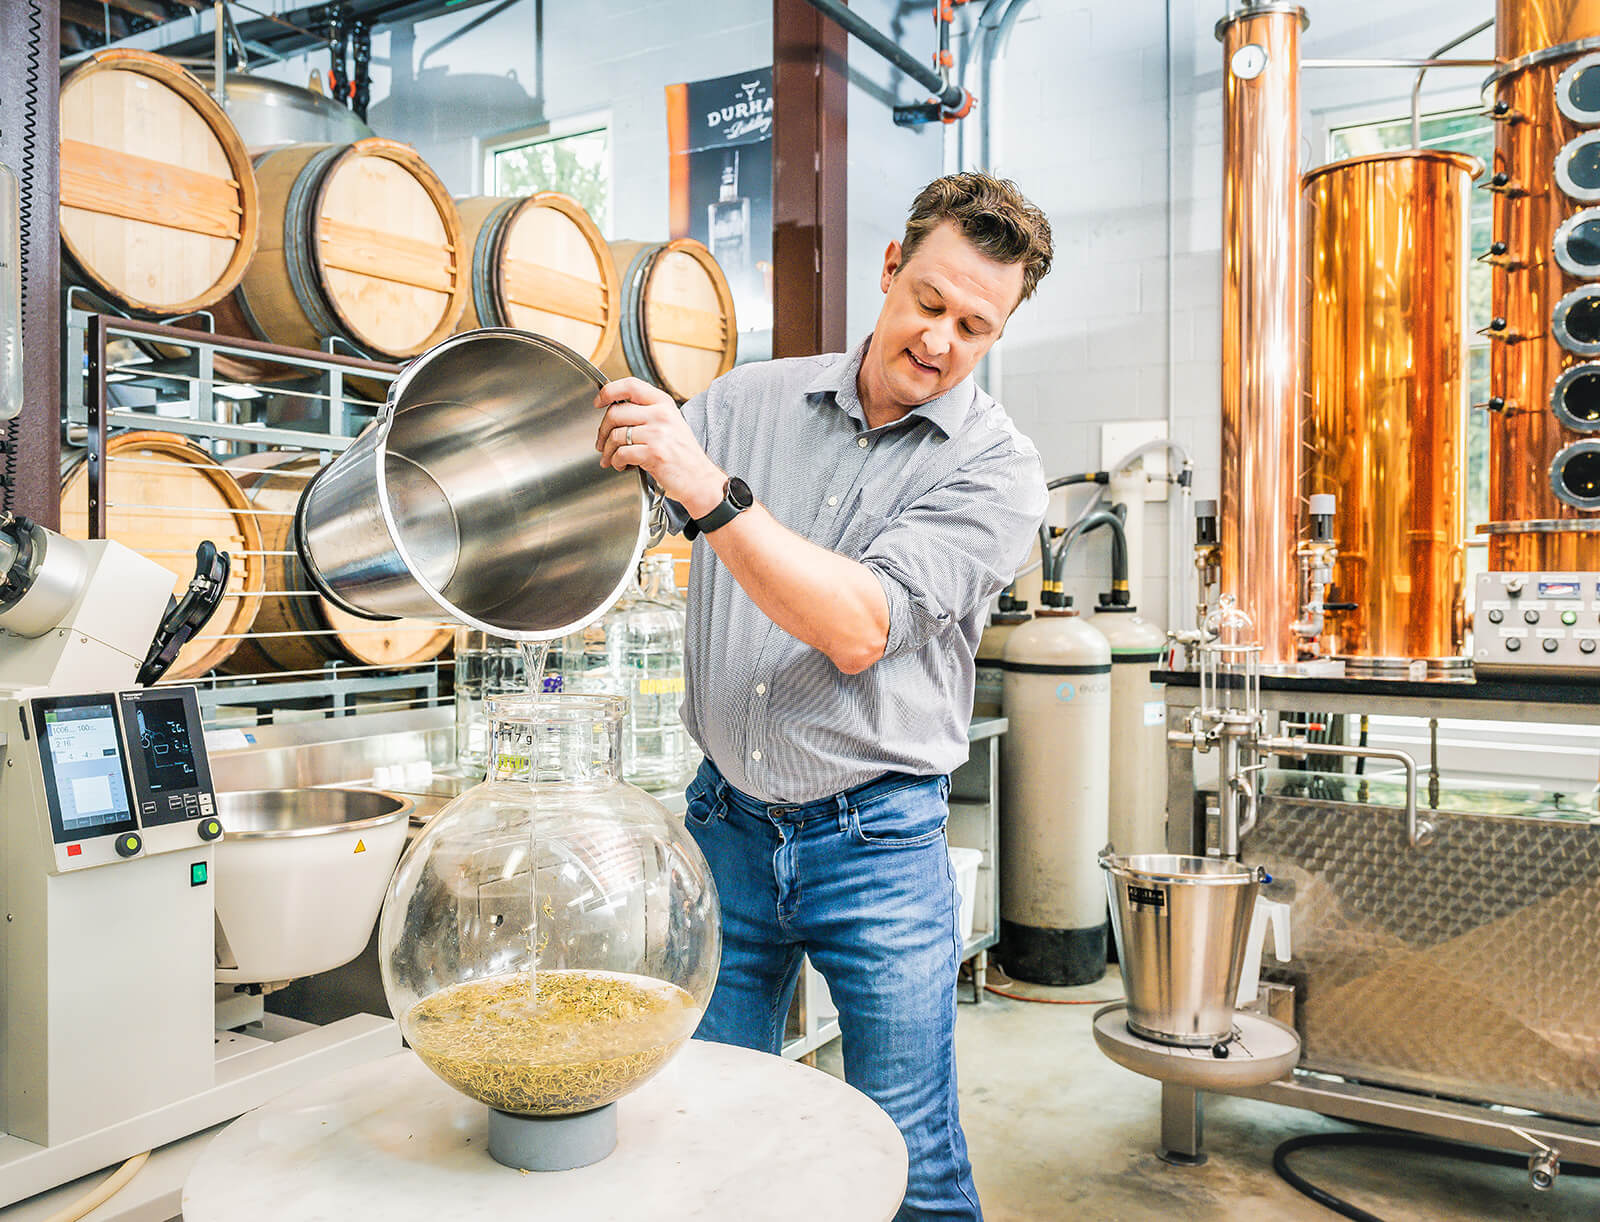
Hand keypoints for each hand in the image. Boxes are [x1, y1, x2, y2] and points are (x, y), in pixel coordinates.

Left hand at [594, 378, 725, 516]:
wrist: (699, 479)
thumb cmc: (683, 454)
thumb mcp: (670, 423)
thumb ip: (647, 412)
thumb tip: (614, 409)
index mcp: (663, 403)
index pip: (630, 386)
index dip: (608, 391)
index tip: (598, 401)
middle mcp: (661, 415)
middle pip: (616, 412)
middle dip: (603, 430)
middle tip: (601, 441)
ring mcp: (658, 434)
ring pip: (616, 435)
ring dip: (607, 450)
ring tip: (611, 458)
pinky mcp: (653, 453)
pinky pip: (622, 453)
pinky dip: (616, 461)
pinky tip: (621, 465)